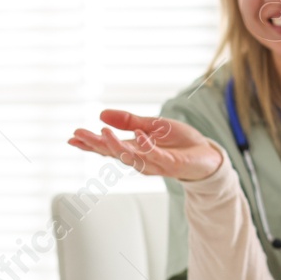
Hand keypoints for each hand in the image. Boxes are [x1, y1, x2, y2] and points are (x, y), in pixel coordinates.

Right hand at [69, 109, 223, 182]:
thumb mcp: (152, 125)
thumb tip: (101, 114)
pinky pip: (156, 156)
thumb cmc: (179, 142)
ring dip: (116, 146)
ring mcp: (155, 164)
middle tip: (78, 135)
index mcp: (134, 149)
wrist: (207, 155)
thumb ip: (129, 122)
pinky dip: (147, 147)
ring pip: (131, 157)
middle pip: (114, 153)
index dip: (90, 143)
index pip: (108, 147)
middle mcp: (140, 159)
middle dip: (96, 145)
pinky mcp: (171, 164)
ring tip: (102, 133)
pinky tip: (139, 136)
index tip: (73, 137)